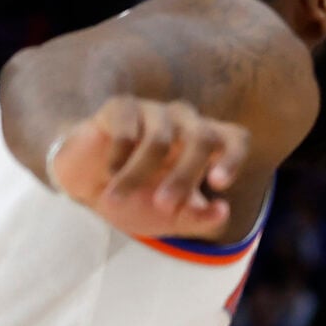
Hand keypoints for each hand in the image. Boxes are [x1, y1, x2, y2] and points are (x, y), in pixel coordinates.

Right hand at [45, 96, 249, 240]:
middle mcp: (186, 122)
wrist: (90, 190)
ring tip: (117, 199)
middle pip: (202, 138)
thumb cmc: (139, 200)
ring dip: (138, 176)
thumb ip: (199, 219)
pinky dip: (117, 160)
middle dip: (183, 178)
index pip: (236, 138)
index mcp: (207, 146)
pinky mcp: (122, 106)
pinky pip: (127, 132)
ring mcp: (155, 111)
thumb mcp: (171, 219)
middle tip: (163, 207)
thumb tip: (223, 210)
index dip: (233, 158)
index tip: (217, 185)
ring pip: (159, 140)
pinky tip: (109, 173)